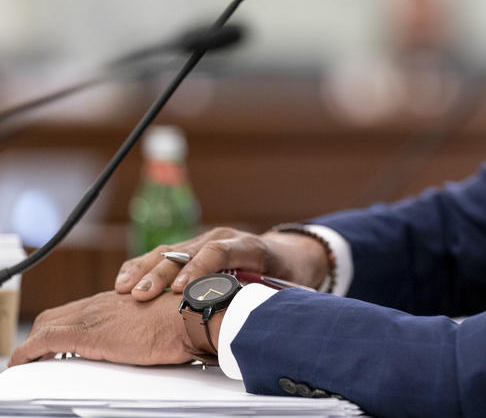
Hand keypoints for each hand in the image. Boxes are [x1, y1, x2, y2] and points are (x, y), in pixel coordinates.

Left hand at [8, 290, 195, 366]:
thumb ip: (144, 326)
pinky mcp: (87, 334)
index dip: (63, 324)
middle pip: (57, 313)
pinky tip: (22, 363)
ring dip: (33, 344)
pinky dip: (28, 352)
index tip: (57, 341)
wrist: (191, 316)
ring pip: (46, 323)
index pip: (79, 309)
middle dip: (42, 333)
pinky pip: (44, 341)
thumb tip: (146, 341)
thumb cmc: (186, 320)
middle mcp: (103, 303)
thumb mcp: (161, 321)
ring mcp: (93, 316)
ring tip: (29, 363)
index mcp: (120, 300)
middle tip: (37, 354)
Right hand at [114, 226, 328, 300]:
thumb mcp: (288, 287)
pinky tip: (124, 283)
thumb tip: (261, 321)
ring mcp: (207, 241)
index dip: (199, 269)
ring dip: (146, 270)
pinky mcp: (193, 249)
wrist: (288, 254)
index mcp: (250, 247)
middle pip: (188, 251)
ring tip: (124, 290)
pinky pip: (164, 255)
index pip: (220, 251)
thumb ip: (271, 299)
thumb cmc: (287, 275)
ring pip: (170, 251)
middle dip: (163, 273)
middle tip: (141, 295)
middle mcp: (225, 238)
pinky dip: (143, 268)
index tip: (181, 290)